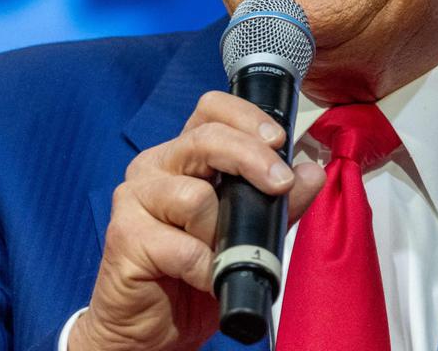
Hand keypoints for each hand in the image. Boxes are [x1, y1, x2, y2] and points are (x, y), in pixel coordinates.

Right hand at [69, 90, 325, 350]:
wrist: (152, 329)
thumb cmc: (194, 273)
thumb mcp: (248, 234)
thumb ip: (279, 203)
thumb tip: (312, 173)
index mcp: (184, 155)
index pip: (211, 109)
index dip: (246, 117)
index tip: (279, 141)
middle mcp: (156, 166)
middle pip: (206, 138)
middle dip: (252, 159)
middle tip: (280, 185)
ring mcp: (134, 198)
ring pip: (195, 197)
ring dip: (221, 233)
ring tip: (221, 255)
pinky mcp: (125, 236)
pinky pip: (181, 247)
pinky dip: (205, 268)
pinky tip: (206, 279)